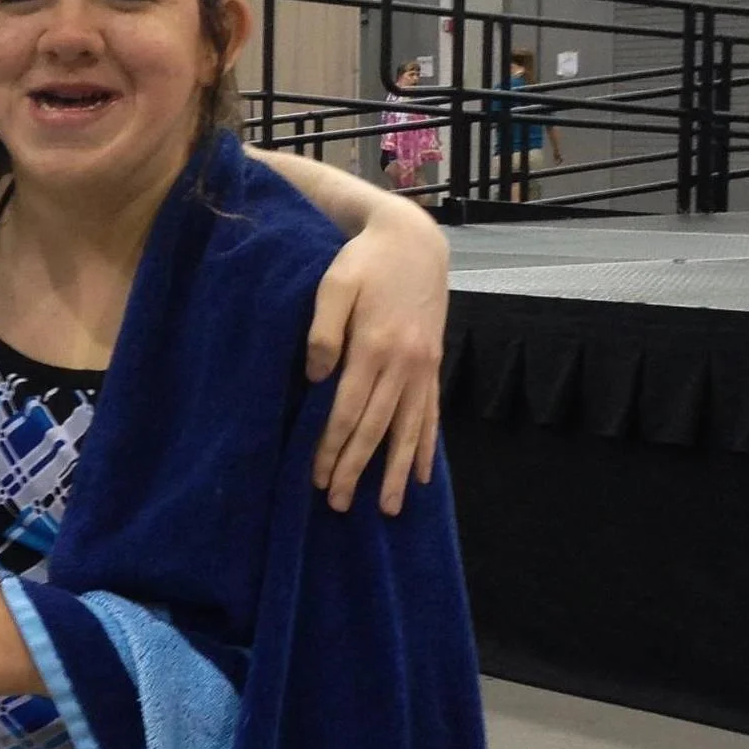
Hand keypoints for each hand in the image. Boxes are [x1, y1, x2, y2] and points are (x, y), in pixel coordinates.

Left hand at [307, 194, 447, 516]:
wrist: (413, 240)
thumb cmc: (364, 262)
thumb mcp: (333, 285)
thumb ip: (323, 330)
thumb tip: (315, 376)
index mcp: (374, 347)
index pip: (348, 410)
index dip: (332, 447)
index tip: (318, 478)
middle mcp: (403, 364)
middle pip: (376, 428)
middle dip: (357, 468)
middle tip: (340, 504)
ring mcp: (423, 367)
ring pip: (409, 429)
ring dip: (397, 470)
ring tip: (389, 508)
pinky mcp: (433, 364)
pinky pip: (431, 413)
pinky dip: (427, 446)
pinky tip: (423, 473)